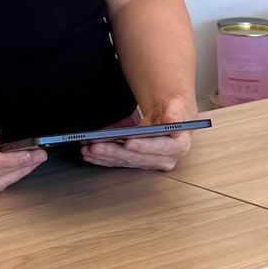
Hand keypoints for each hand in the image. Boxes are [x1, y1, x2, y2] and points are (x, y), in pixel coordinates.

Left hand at [82, 91, 198, 171]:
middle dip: (115, 151)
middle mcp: (165, 159)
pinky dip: (104, 158)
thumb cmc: (174, 112)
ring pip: (125, 161)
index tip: (129, 142)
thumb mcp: (178, 106)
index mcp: (179, 146)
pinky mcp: (138, 162)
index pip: (160, 148)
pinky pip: (119, 161)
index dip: (144, 146)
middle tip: (97, 146)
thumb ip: (176, 112)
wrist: (170, 118)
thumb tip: (173, 121)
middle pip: (137, 157)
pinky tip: (91, 154)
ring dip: (105, 156)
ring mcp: (150, 162)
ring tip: (88, 149)